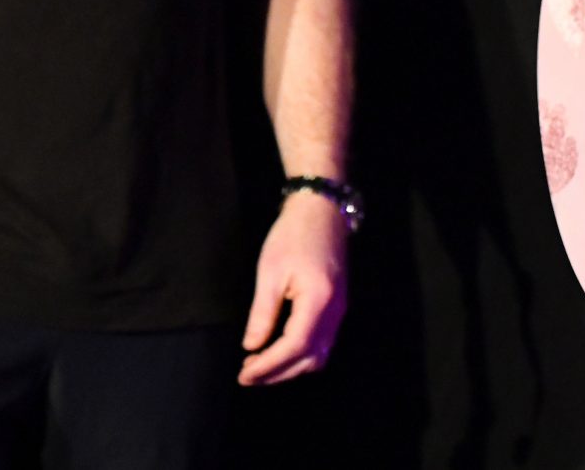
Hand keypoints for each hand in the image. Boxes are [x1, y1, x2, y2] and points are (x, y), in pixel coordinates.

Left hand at [237, 189, 348, 385]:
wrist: (321, 209)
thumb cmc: (293, 235)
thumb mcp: (270, 272)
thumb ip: (262, 313)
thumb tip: (252, 346)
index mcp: (318, 301)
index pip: (293, 348)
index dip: (269, 366)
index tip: (244, 374)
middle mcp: (335, 312)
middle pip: (309, 359)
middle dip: (277, 373)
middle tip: (247, 375)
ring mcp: (340, 310)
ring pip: (319, 356)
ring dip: (290, 368)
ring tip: (261, 366)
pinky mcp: (338, 306)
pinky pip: (323, 343)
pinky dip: (301, 356)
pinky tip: (281, 351)